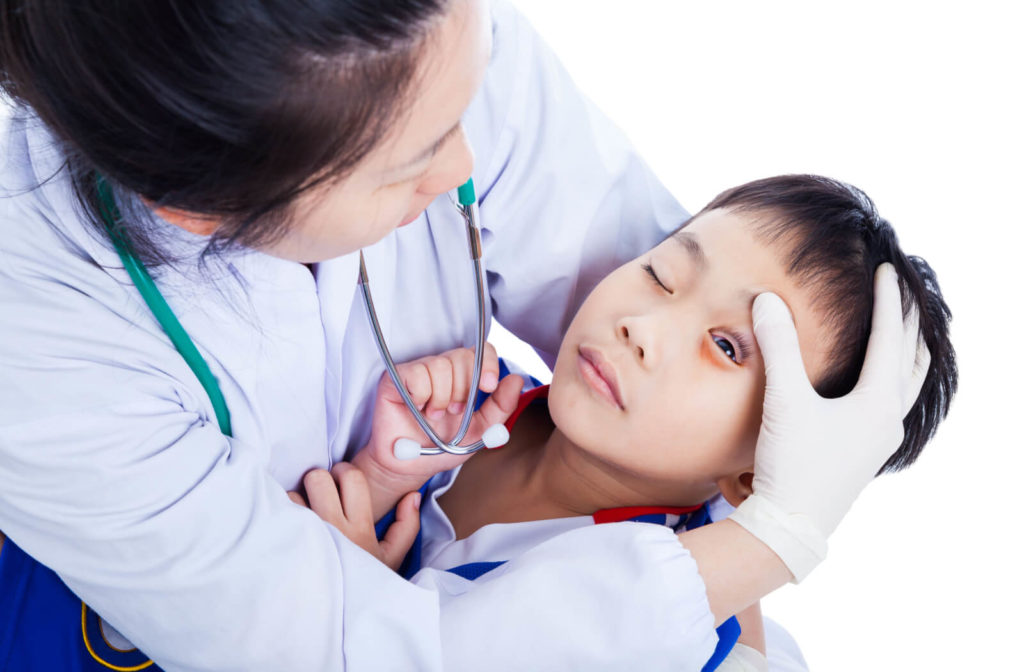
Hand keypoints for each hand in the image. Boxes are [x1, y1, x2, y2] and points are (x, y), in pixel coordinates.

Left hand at [288, 464, 419, 570]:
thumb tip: (413, 496)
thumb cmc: (364, 583)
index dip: (346, 473)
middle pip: (319, 478)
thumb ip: (407, 526)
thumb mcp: (392, 559)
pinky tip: (290, 525)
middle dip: (321, 480)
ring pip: (295, 493)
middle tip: (322, 492)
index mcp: (361, 528)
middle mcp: (332, 528)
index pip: (352, 478)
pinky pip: (278, 513)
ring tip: (305, 512)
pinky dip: (282, 513)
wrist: (337, 618)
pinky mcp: (287, 545)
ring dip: (298, 498)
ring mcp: (307, 536)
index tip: (344, 482)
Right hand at [353, 344, 523, 519]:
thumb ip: (501, 407)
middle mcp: (440, 368)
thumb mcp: (480, 431)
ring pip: (440, 364)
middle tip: (453, 412)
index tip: (489, 386)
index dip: (488, 362)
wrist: (410, 467)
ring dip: (442, 397)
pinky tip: (417, 408)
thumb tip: (516, 379)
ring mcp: (416, 370)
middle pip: (462, 356)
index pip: (480, 350)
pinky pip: (417, 374)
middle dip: (463, 390)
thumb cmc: (441, 447)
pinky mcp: (394, 378)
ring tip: (434, 415)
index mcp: (462, 377)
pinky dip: (421, 395)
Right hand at [731, 263, 929, 580]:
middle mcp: (888, 419)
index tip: (886, 269)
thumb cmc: (791, 465)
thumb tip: (768, 299)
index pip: (889, 338)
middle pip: (911, 360)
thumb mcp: (783, 401)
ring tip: (911, 334)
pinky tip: (880, 387)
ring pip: (908, 386)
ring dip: (911, 354)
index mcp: (877, 402)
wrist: (790, 525)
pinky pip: (894, 405)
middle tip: (905, 290)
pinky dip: (896, 381)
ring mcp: (880, 440)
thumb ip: (778, 348)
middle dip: (909, 322)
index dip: (887, 300)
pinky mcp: (866, 454)